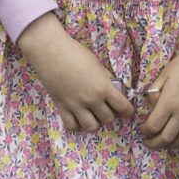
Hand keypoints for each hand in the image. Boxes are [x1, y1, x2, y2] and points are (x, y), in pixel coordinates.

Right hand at [15, 15, 134, 132]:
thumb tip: (113, 89)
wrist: (51, 52)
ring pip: (91, 126)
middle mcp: (91, 99)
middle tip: (106, 108)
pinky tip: (76, 116)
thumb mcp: (97, 65)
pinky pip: (71, 125)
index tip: (127, 111)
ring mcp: (76, 105)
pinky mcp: (62, 107)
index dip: (127, 110)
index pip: (122, 106)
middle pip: (107, 118)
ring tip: (92, 114)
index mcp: (103, 87)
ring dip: (94, 121)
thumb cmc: (76, 53)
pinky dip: (76, 123)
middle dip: (109, 114)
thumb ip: (106, 79)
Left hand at [141, 41, 178, 151]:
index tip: (142, 129)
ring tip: (164, 143)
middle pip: (166, 138)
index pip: (153, 126)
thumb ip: (154, 92)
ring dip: (171, 145)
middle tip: (149, 142)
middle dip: (154, 144)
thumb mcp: (164, 74)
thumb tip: (151, 107)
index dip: (145, 131)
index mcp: (169, 102)